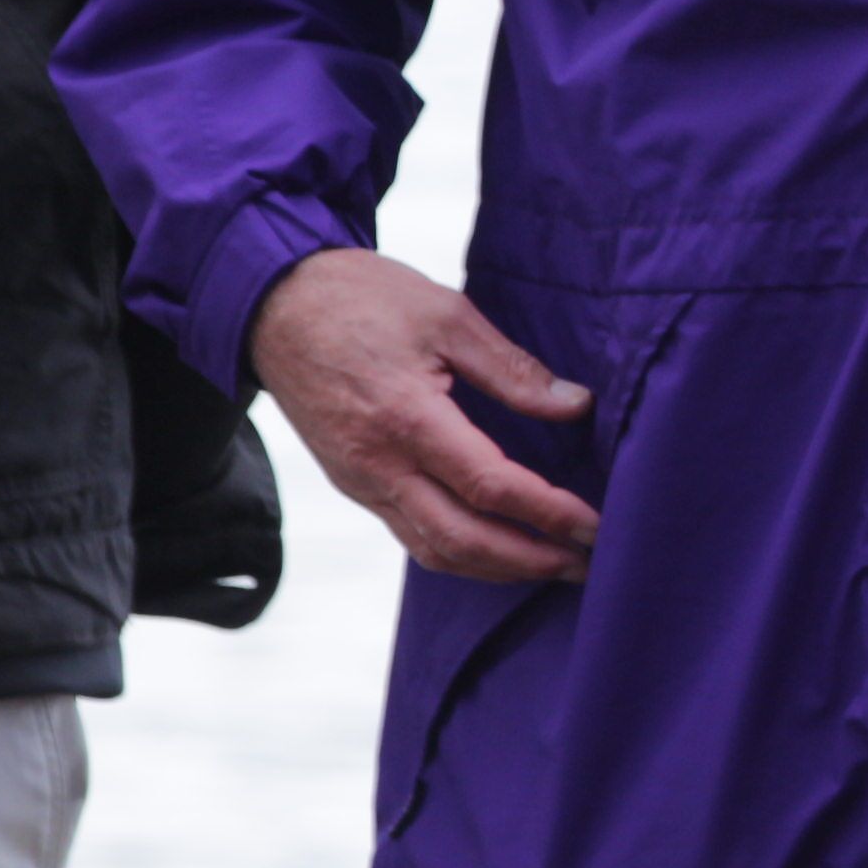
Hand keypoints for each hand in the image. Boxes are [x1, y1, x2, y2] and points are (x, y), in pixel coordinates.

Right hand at [251, 245, 597, 585]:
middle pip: (462, 540)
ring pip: (433, 550)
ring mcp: (359, 481)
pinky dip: (461, 552)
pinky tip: (500, 549)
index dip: (548, 513)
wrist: (272, 304)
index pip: (490, 487)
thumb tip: (574, 405)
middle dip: (531, 561)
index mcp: (406, 418)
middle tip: (590, 562)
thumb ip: (512, 369)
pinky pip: (410, 534)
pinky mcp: (352, 483)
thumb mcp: (446, 315)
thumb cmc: (360, 298)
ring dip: (498, 569)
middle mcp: (377, 463)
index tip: (595, 524)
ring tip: (555, 565)